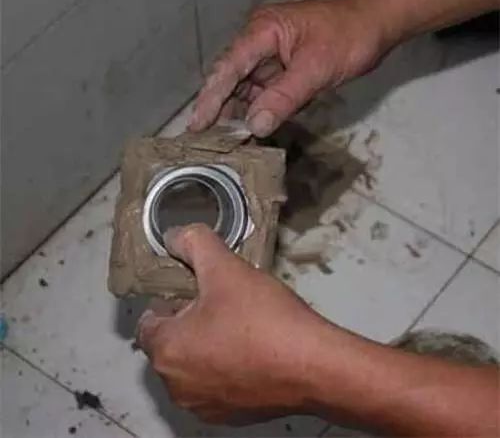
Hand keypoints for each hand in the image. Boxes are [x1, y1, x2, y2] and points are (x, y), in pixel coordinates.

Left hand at [136, 224, 341, 423]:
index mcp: (166, 351)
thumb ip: (194, 244)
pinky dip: (227, 369)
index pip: (149, 321)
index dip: (170, 299)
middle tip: (222, 303)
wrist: (315, 365)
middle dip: (189, 322)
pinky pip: (217, 385)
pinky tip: (254, 351)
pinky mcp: (232, 417)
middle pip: (171, 344)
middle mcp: (177, 386)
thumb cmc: (264, 318)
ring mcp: (204, 406)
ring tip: (241, 326)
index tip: (197, 290)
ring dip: (207, 346)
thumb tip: (175, 235)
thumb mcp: (225, 268)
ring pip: (194, 365)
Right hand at [189, 0, 394, 136]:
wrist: (376, 25)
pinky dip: (257, 111)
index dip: (211, 98)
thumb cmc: (350, 36)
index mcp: (263, 31)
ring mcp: (270, 57)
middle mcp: (260, 42)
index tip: (197, 125)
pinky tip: (249, 130)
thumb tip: (255, 126)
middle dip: (218, 109)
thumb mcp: (317, 68)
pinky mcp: (281, 70)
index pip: (229, 67)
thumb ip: (284, 97)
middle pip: (230, 79)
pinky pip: (262, 93)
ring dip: (237, 114)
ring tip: (223, 142)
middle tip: (205, 141)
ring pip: (245, 89)